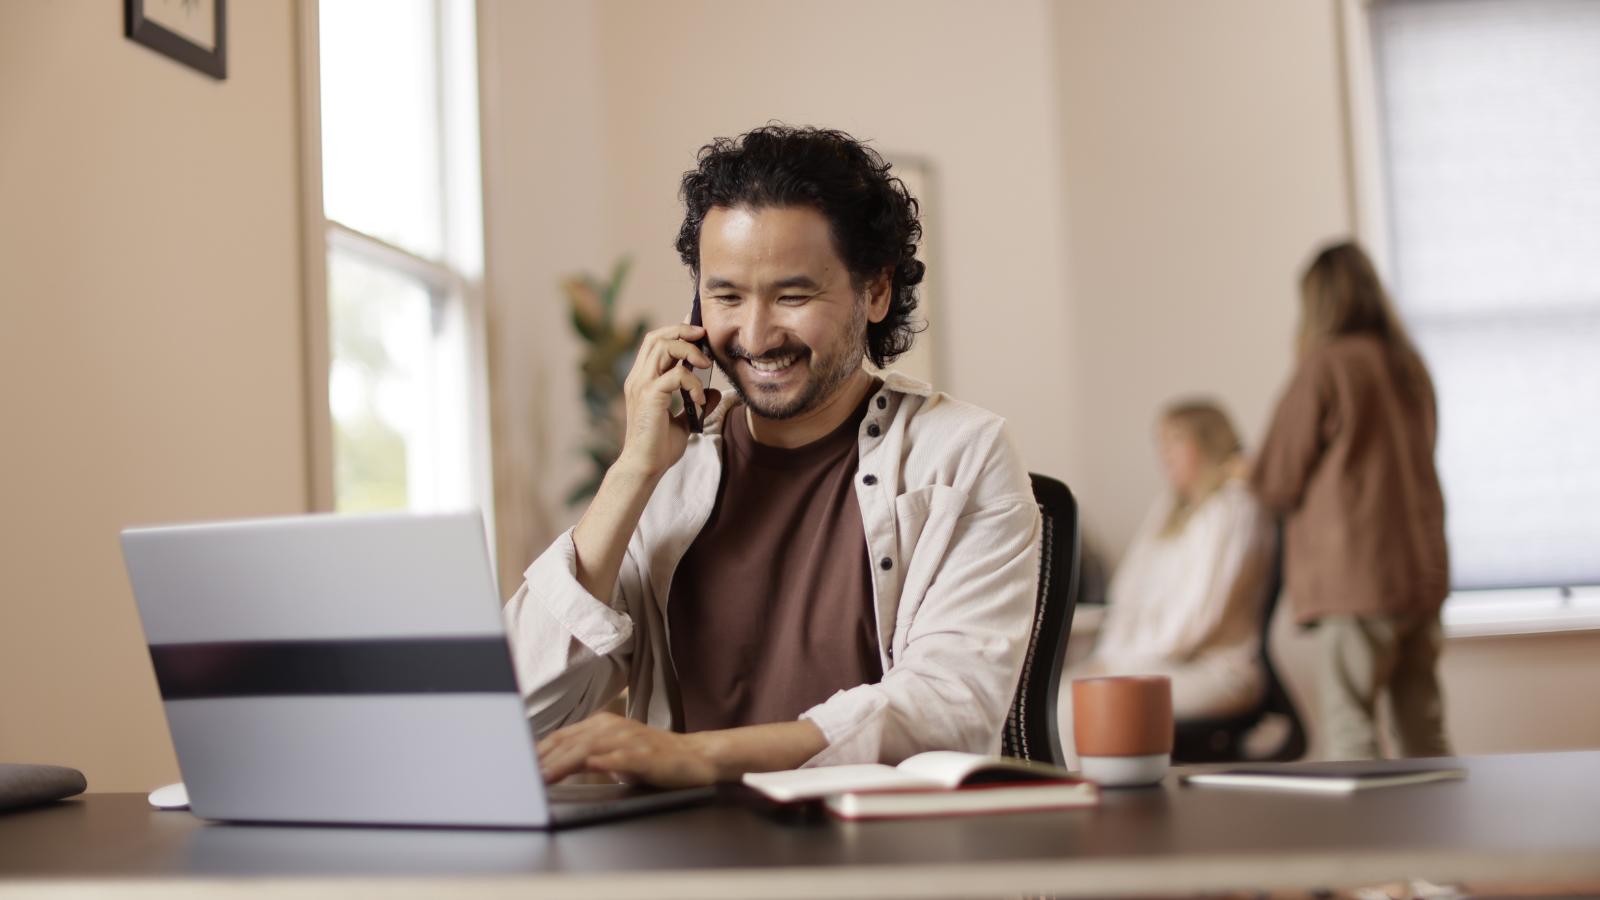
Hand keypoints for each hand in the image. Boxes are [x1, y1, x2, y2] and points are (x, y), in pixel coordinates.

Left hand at [536, 712, 718, 787]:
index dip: (536, 752)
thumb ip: (586, 756)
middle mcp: (612, 727)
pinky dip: (601, 762)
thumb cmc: (653, 759)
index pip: (559, 737)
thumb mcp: (614, 754)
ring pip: (588, 748)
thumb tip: (551, 768)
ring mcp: (628, 739)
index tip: (514, 765)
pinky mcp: (644, 754)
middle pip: (568, 742)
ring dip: (563, 763)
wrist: (695, 757)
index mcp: (601, 725)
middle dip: (542, 760)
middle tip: (520, 776)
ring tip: (542, 776)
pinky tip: (587, 766)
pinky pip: (619, 758)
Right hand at [617, 324, 719, 478]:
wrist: (646, 467)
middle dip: (683, 331)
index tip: (699, 333)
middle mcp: (639, 378)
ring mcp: (642, 386)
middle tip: (705, 338)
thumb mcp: (684, 421)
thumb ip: (694, 402)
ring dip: (690, 351)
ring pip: (664, 347)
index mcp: (643, 380)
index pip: (655, 342)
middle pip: (657, 337)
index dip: (676, 331)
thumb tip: (712, 390)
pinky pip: (676, 375)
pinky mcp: (650, 396)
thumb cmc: (659, 447)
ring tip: (706, 365)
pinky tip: (699, 398)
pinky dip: (693, 382)